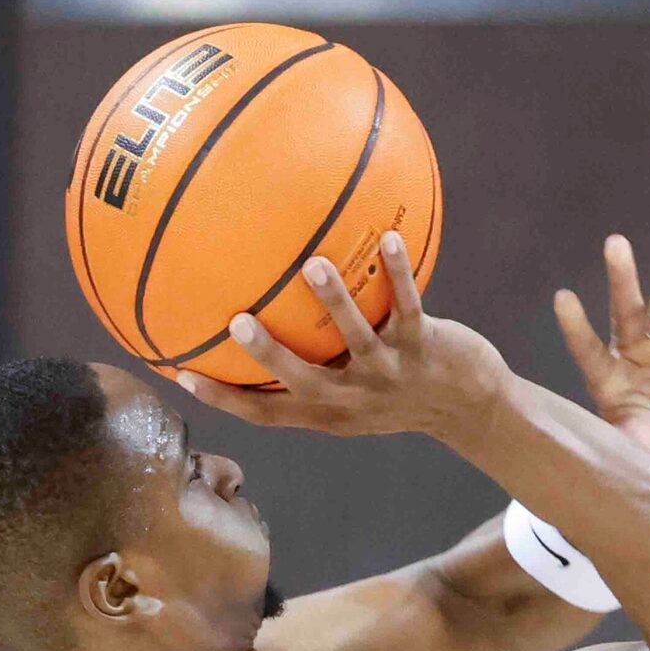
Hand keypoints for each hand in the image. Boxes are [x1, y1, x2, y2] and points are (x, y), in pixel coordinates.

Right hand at [179, 231, 510, 446]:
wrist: (470, 409)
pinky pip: (409, 305)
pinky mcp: (425, 347)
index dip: (224, 399)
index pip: (267, 413)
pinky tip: (390, 237)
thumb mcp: (350, 394)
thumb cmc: (395, 391)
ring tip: (313, 265)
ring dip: (336, 302)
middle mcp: (354, 398)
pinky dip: (399, 272)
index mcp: (327, 412)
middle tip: (236, 323)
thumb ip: (307, 367)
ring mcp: (389, 372)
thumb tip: (259, 316)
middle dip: (269, 356)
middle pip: (303, 382)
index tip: (179, 372)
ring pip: (357, 337)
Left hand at [554, 235, 649, 479]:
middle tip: (615, 243)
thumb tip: (610, 452)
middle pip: (625, 312)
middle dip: (621, 278)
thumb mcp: (637, 455)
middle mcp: (633, 354)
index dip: (576, 326)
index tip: (562, 298)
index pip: (587, 349)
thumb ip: (625, 446)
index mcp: (609, 380)